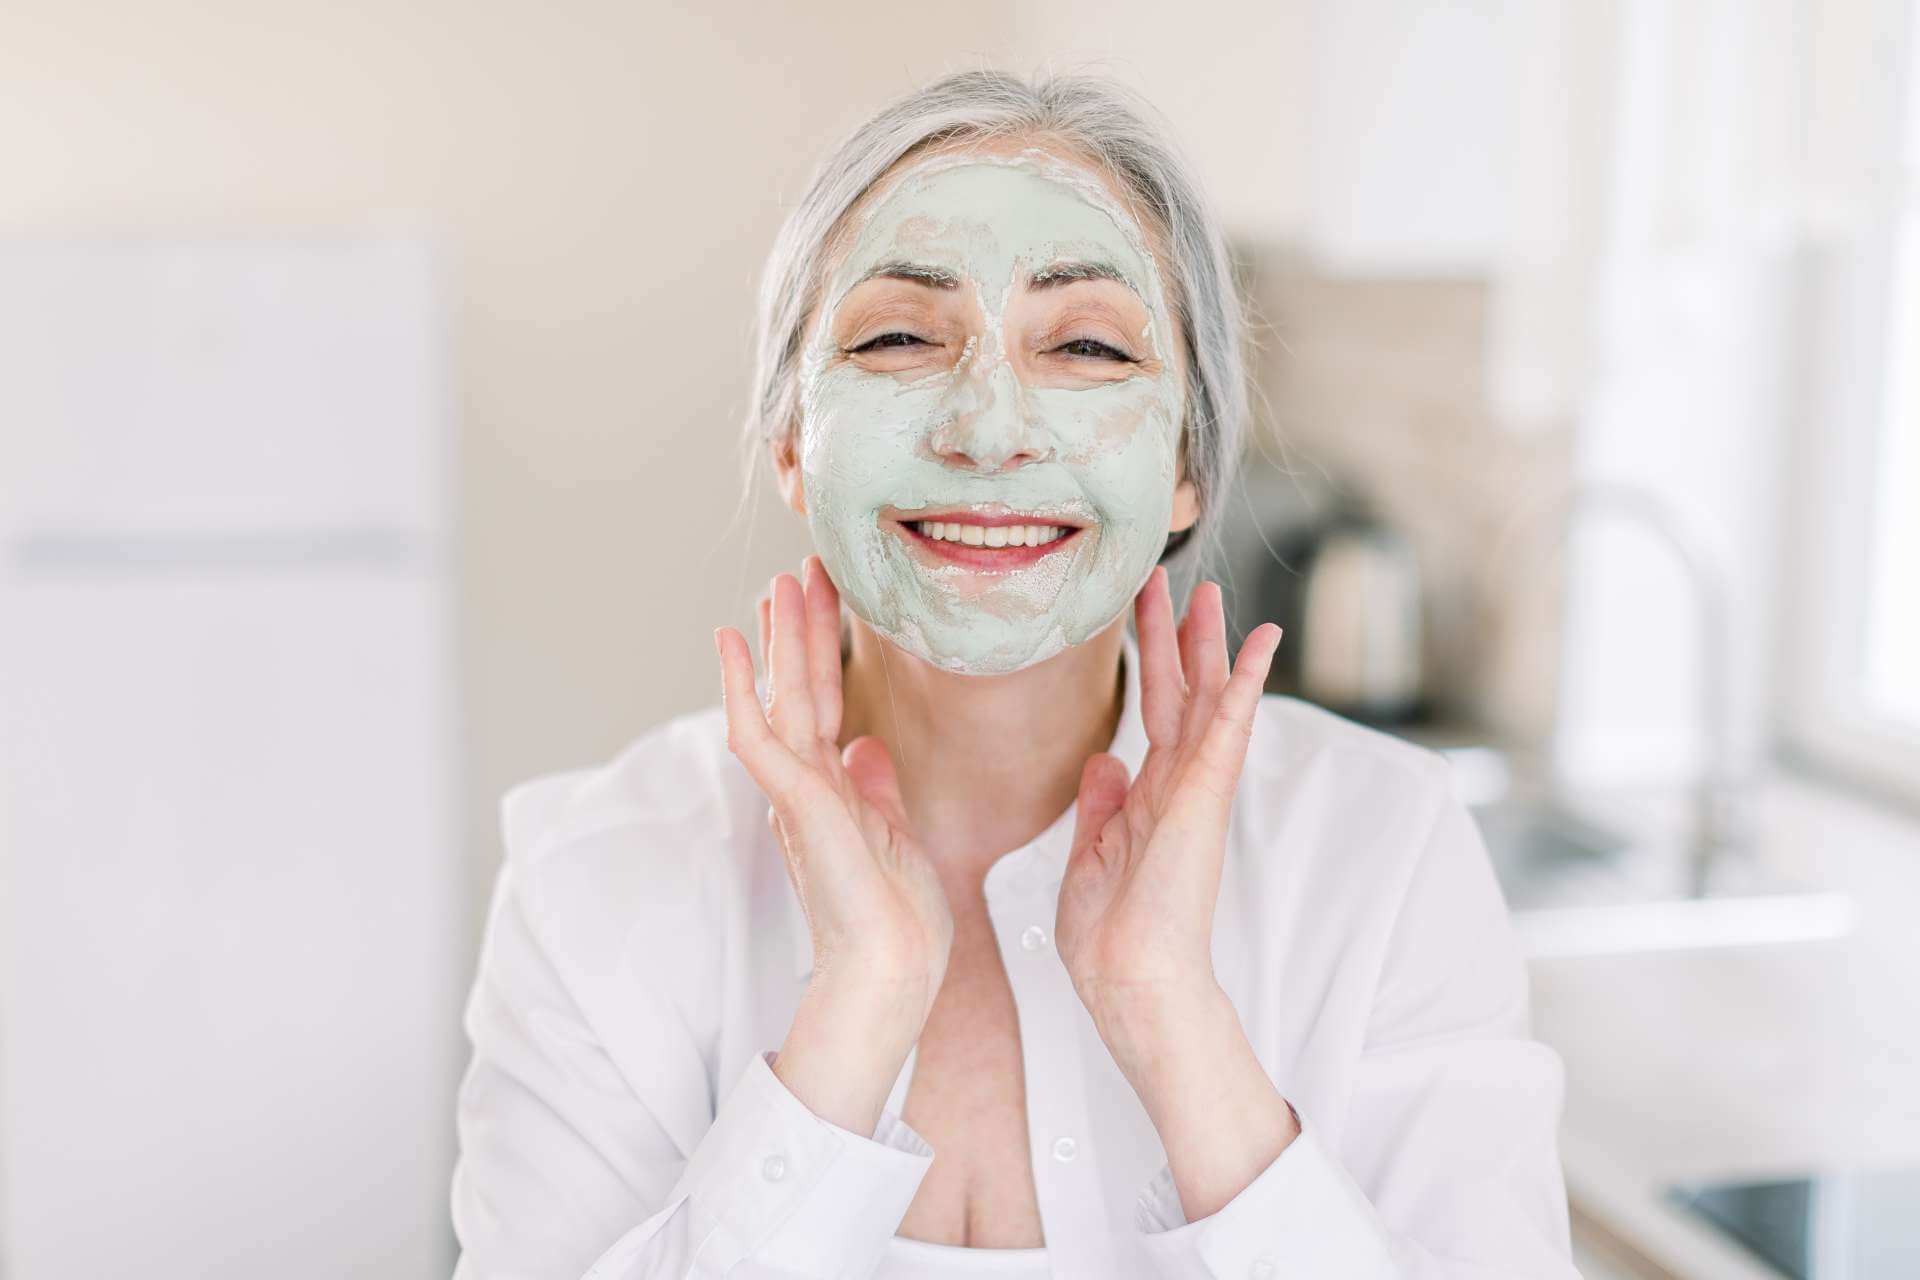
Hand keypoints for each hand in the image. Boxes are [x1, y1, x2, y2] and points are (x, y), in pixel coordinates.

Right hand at [715, 558, 953, 1025]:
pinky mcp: (795, 804)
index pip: (826, 704)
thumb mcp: (895, 836)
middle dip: (800, 628)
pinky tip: (728, 641)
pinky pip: (757, 734)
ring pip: (781, 698)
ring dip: (776, 639)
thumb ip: (875, 790)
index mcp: (831, 792)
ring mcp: (797, 793)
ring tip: (774, 582)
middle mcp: (807, 786)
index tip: (824, 599)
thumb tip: (868, 748)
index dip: (823, 650)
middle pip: (801, 689)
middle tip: (798, 568)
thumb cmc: (899, 922)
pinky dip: (739, 685)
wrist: (894, 976)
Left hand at [1054, 569, 1281, 1030]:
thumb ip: (1101, 804)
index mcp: (1148, 797)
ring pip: (1208, 700)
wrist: (1128, 982)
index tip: (1143, 615)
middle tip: (1172, 581)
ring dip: (1211, 646)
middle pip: (1182, 694)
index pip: (1153, 713)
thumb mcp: (1089, 855)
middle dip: (1176, 637)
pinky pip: (1228, 731)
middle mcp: (1177, 787)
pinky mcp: (1205, 800)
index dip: (1148, 661)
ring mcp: (1195, 791)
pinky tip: (1258, 645)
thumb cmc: (1109, 936)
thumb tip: (1105, 759)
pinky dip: (1244, 686)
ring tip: (1212, 594)